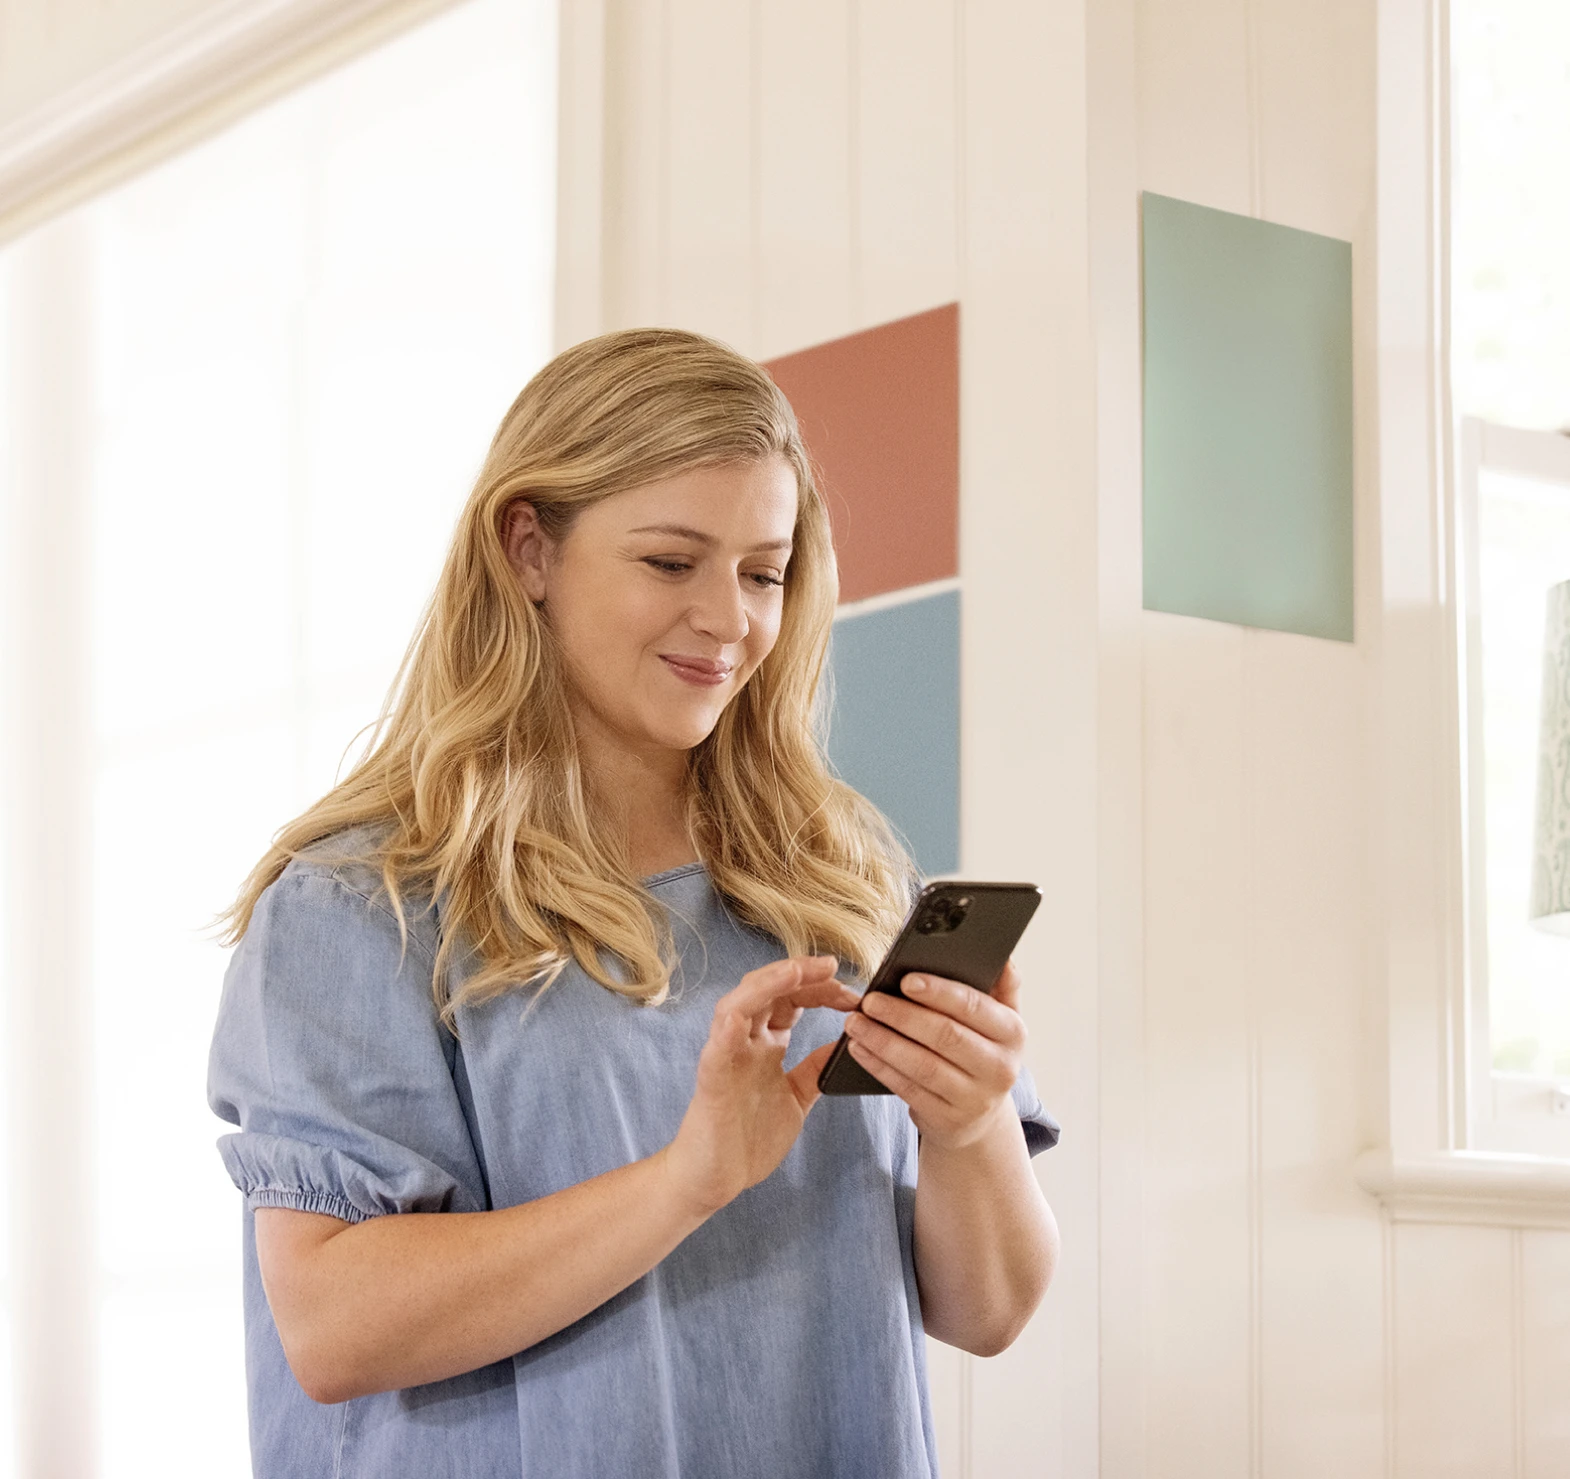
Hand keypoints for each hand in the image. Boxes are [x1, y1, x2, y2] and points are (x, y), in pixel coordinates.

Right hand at [662, 955, 858, 1217]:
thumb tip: (844, 1043)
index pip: (792, 1000)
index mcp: (765, 1046)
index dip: (820, 990)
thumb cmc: (748, 1140)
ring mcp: (726, 1057)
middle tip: (832, 969)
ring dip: (768, 983)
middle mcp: (745, 1043)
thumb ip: (814, 1069)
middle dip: (800, 974)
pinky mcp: (711, 1079)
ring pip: (741, 1003)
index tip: (852, 994)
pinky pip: (716, 1045)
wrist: (714, 1180)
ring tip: (797, 971)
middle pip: (769, 991)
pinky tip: (741, 1015)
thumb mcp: (797, 1098)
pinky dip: (728, 1025)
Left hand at [842, 959, 1027, 1150]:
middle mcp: (1000, 1068)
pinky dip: (880, 1067)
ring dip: (883, 1041)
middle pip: (946, 1036)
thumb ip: (1001, 986)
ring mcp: (974, 1098)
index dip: (939, 993)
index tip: (906, 980)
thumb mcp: (999, 1020)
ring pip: (923, 1065)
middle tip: (870, 1000)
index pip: (974, 1007)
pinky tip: (859, 1049)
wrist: (980, 1115)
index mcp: (1013, 1033)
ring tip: (856, 1023)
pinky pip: (907, 1089)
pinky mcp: (947, 1119)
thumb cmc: (981, 1050)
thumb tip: (1002, 956)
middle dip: (902, 1015)